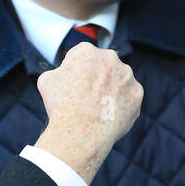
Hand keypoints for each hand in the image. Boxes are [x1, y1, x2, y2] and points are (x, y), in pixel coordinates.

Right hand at [36, 45, 143, 183]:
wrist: (80, 134)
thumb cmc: (60, 108)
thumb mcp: (47, 81)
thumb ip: (59, 70)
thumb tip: (64, 71)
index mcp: (86, 51)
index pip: (82, 58)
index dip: (76, 75)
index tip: (73, 89)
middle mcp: (110, 57)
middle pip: (103, 68)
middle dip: (97, 80)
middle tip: (87, 100)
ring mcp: (126, 75)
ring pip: (118, 82)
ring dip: (111, 92)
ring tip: (99, 110)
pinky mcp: (137, 92)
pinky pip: (129, 98)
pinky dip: (121, 107)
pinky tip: (109, 116)